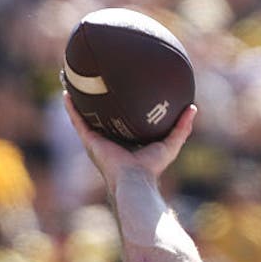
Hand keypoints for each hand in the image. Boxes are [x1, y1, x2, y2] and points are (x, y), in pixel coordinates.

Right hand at [62, 92, 195, 195]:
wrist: (135, 179)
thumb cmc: (152, 166)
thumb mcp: (171, 143)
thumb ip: (182, 127)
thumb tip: (193, 107)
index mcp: (127, 140)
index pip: (123, 121)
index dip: (121, 109)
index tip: (122, 91)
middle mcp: (110, 140)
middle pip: (101, 117)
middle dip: (97, 104)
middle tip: (96, 83)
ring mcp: (97, 140)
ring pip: (85, 117)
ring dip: (79, 102)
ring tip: (75, 82)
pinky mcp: (89, 141)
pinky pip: (77, 121)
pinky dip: (71, 108)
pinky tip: (67, 93)